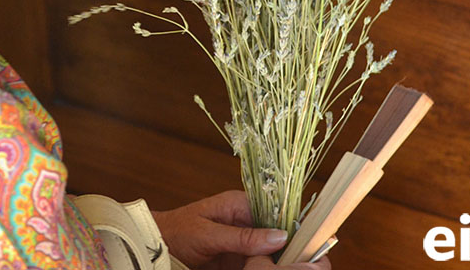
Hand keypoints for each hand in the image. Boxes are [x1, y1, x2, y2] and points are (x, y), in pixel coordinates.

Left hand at [150, 190, 331, 269]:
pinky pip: (262, 266)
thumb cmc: (176, 231)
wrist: (153, 248)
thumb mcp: (209, 233)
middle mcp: (248, 223)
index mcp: (242, 205)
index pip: (280, 211)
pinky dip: (270, 268)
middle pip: (281, 235)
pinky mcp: (239, 262)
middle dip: (297, 248)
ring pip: (275, 254)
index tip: (316, 240)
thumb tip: (281, 236)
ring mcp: (245, 244)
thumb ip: (244, 237)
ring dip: (285, 261)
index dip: (299, 225)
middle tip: (315, 262)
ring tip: (304, 266)